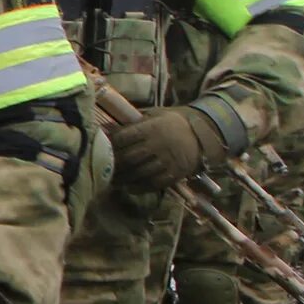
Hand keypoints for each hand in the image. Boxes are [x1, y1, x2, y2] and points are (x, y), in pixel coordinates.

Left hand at [110, 102, 229, 193]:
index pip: (124, 137)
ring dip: (123, 178)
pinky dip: (139, 187)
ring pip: (139, 172)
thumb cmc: (173, 123)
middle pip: (129, 157)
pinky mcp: (175, 173)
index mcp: (152, 128)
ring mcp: (168, 160)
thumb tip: (107, 128)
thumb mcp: (156, 115)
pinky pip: (154, 183)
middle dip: (113, 164)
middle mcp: (159, 144)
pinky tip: (129, 187)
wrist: (204, 134)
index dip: (110, 144)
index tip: (100, 147)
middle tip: (102, 168)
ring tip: (111, 180)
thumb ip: (134, 122)